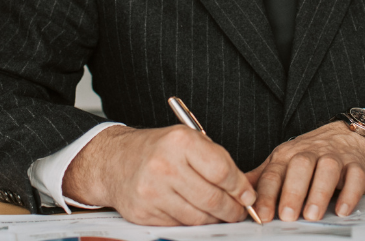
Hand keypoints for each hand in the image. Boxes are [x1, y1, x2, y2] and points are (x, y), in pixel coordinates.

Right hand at [62, 125, 256, 224]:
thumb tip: (244, 190)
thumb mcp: (187, 139)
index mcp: (180, 141)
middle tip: (240, 211)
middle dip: (233, 209)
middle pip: (212, 198)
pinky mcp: (144, 213)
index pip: (221, 170)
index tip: (248, 195)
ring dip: (215, 219)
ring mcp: (152, 191)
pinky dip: (193, 223)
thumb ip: (215, 160)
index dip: (240, 187)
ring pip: (198, 217)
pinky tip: (197, 214)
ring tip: (222, 214)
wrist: (116, 161)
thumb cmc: (159, 149)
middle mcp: (165, 165)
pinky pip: (180, 226)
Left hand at [248, 121, 364, 222]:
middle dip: (292, 191)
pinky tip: (342, 209)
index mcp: (287, 156)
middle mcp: (309, 153)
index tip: (261, 215)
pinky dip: (350, 192)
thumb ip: (262, 178)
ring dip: (319, 192)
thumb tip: (235, 193)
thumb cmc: (309, 154)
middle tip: (288, 216)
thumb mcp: (282, 162)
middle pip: (299, 166)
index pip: (274, 173)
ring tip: (312, 214)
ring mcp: (334, 156)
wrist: (345, 133)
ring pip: (327, 168)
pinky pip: (355, 176)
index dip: (267, 194)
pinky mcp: (356, 164)